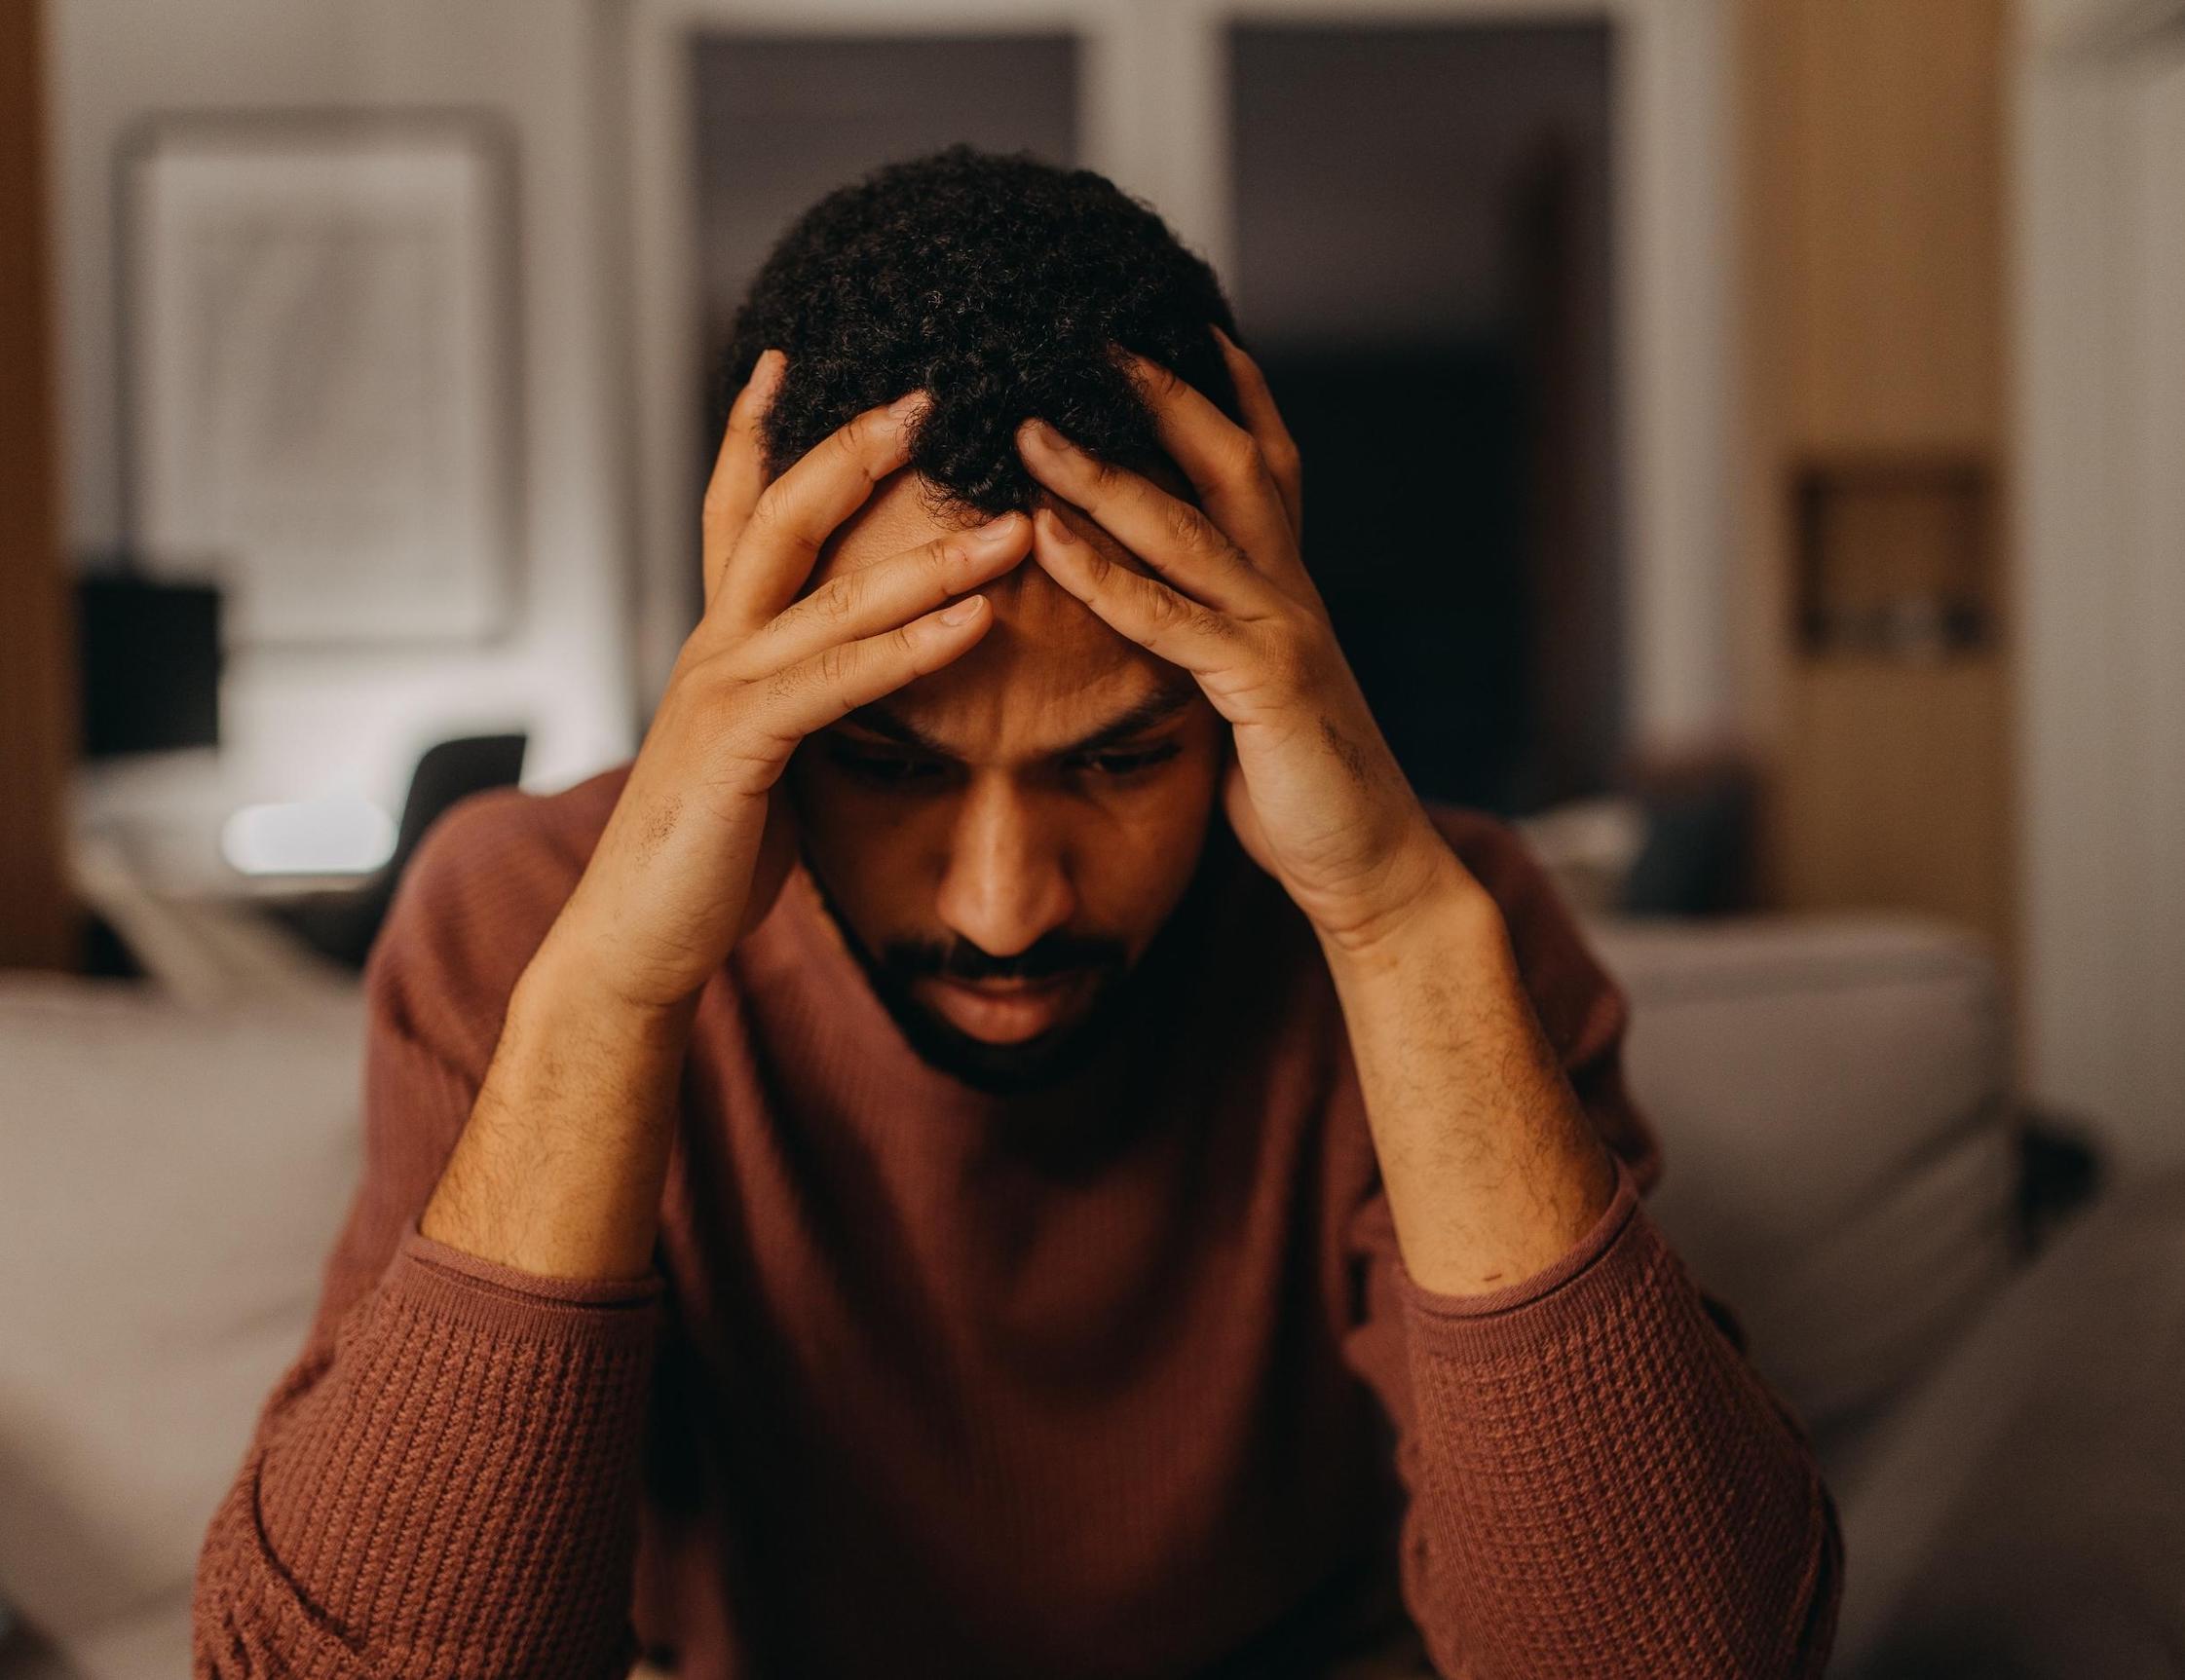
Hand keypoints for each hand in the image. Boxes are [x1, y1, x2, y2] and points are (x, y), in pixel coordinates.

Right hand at [548, 351, 1032, 1012]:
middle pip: (782, 516)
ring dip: (932, 553)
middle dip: (854, 449)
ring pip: (832, 594)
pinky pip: (840, 681)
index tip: (790, 361)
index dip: (758, 433)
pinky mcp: (740, 747)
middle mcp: (714, 648)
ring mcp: (722, 691)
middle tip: (929, 396)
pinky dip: (913, 645)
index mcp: (719, 644)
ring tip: (1012, 520)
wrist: (636, 943)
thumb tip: (849, 682)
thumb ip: (795, 704)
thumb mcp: (757, 758)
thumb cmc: (702, 858)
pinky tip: (976, 618)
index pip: (738, 514)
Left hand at [1016, 329, 1470, 953]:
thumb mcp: (1257, 698)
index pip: (1266, 465)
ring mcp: (1282, 630)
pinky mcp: (1263, 684)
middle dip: (1163, 394)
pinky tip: (1048, 540)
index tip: (1185, 325)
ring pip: (1186, 527)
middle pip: (1231, 461)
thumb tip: (1172, 621)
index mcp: (1289, 589)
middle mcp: (1290, 591)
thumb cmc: (1306, 790)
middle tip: (1090, 334)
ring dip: (1102, 473)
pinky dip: (1104, 575)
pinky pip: (1169, 618)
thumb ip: (1219, 643)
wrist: (1373, 864)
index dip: (1233, 392)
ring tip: (1030, 429)